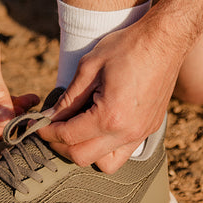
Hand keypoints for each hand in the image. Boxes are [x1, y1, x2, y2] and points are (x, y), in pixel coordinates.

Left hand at [38, 15, 184, 172]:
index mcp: (110, 116)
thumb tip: (51, 116)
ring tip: (75, 131)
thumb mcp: (90, 67)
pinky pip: (124, 152)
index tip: (36, 126)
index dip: (47, 132)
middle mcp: (128, 132)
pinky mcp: (151, 128)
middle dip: (60, 145)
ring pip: (106, 163)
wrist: (165, 39)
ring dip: (85, 152)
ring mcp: (142, 132)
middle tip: (51, 129)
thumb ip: (69, 98)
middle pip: (82, 157)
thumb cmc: (128, 46)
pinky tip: (98, 128)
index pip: (69, 136)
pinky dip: (106, 148)